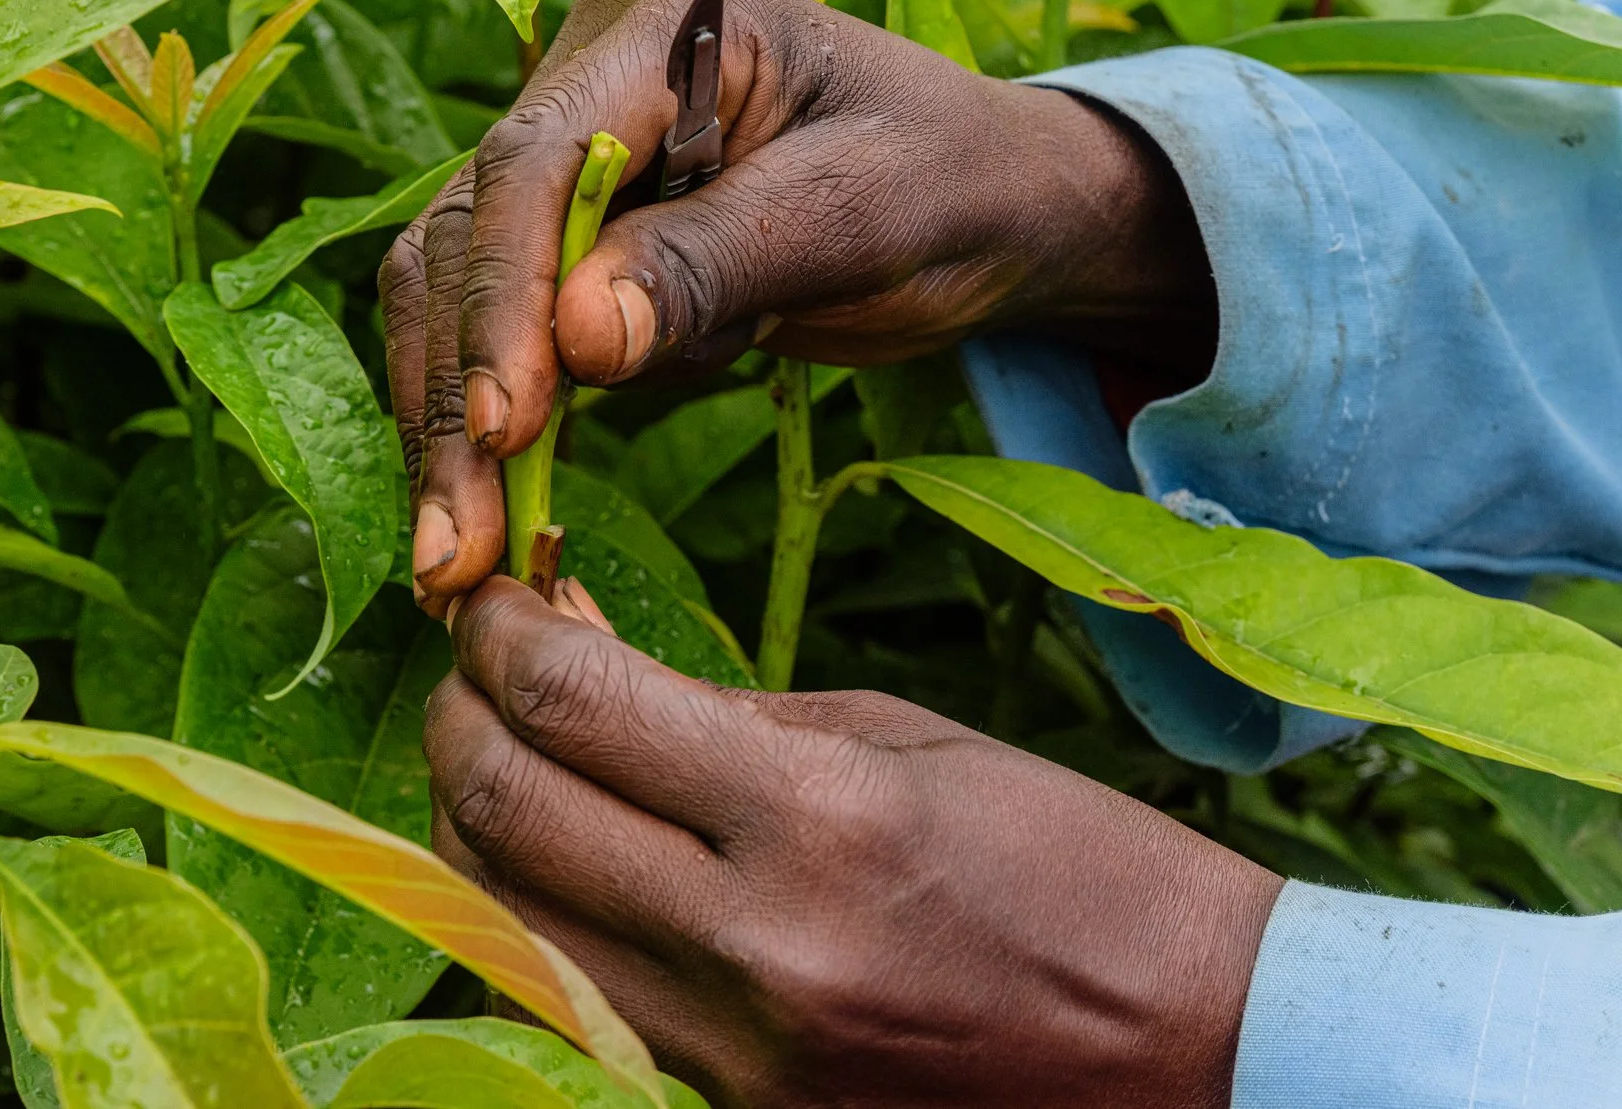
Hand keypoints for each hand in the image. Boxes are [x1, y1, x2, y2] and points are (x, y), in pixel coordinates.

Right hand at [382, 0, 1212, 612]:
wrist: (995, 207)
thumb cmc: (950, 186)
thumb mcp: (857, 219)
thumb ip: (716, 265)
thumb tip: (577, 340)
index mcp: (669, 24)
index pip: (534, 159)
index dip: (506, 294)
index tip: (507, 424)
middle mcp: (593, 77)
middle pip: (470, 230)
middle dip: (459, 388)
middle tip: (453, 544)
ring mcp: (574, 156)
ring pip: (461, 287)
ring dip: (451, 421)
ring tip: (454, 557)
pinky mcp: (576, 235)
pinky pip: (503, 327)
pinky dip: (492, 418)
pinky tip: (488, 512)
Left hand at [425, 577, 1281, 1108]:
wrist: (1192, 1050)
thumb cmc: (1065, 863)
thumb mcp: (899, 741)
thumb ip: (718, 711)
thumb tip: (570, 662)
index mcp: (818, 819)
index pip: (574, 705)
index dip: (503, 635)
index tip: (495, 599)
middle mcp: (756, 946)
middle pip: (507, 812)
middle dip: (460, 716)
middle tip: (476, 664)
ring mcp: (735, 1052)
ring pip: (506, 919)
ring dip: (473, 816)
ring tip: (500, 747)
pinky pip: (573, 997)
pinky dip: (532, 913)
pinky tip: (555, 853)